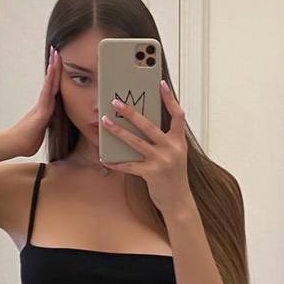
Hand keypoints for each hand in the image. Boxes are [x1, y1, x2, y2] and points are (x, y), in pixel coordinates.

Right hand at [8, 46, 60, 157]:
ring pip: (50, 83)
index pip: (53, 88)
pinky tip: (53, 70)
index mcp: (45, 107)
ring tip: (55, 54)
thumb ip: (45, 126)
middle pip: (52, 81)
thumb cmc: (27, 141)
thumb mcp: (41, 131)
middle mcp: (43, 103)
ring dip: (53, 68)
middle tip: (56, 51)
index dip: (56, 75)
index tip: (58, 63)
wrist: (15, 145)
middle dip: (55, 66)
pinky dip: (51, 80)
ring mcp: (42, 105)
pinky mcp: (42, 110)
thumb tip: (46, 125)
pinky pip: (48, 92)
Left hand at [100, 79, 191, 214]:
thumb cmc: (173, 175)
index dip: (170, 99)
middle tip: (116, 102)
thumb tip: (142, 123)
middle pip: (149, 125)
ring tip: (105, 121)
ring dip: (118, 131)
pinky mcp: (152, 174)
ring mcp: (162, 161)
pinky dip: (116, 162)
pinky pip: (129, 165)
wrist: (178, 200)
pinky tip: (105, 158)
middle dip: (130, 112)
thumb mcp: (175, 154)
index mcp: (179, 141)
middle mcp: (172, 148)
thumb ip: (164, 139)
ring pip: (136, 142)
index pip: (177, 115)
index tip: (161, 84)